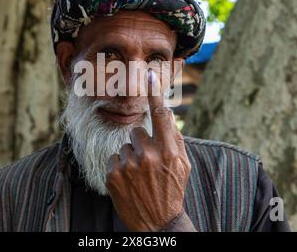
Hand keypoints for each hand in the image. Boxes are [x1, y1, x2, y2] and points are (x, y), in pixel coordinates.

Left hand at [105, 70, 191, 230]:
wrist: (158, 222)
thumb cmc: (172, 190)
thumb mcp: (183, 165)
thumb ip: (175, 139)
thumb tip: (166, 115)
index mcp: (168, 150)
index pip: (161, 115)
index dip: (155, 93)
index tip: (149, 75)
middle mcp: (148, 154)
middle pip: (137, 131)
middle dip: (141, 144)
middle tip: (148, 162)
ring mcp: (129, 165)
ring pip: (124, 146)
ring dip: (130, 157)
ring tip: (138, 175)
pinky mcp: (114, 175)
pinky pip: (114, 158)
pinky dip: (119, 167)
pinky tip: (128, 181)